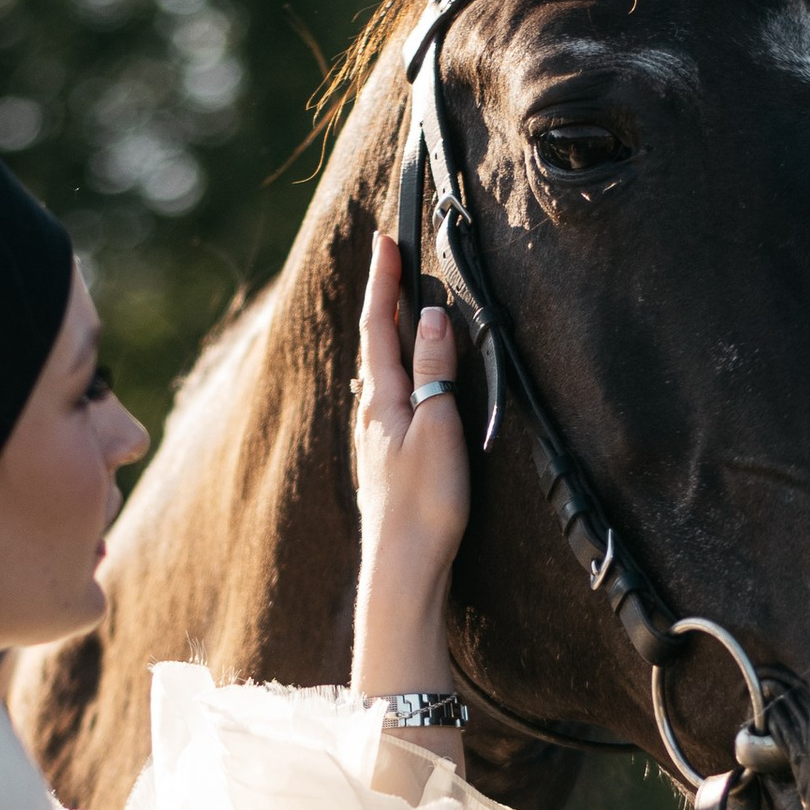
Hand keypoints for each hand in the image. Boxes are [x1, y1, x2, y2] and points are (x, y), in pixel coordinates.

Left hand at [352, 229, 467, 707]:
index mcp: (383, 400)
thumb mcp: (436, 429)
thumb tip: (429, 315)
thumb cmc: (424, 506)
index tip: (387, 237)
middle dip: (383, 296)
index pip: (379, 326)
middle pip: (375, 342)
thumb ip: (434, 371)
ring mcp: (378, 438)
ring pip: (381, 369)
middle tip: (391, 256)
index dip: (384, 280)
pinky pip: (391, 395)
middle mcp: (373, 414)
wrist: (403, 573)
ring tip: (397, 303)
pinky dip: (397, 367)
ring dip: (388, 331)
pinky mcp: (390, 460)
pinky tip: (402, 378)